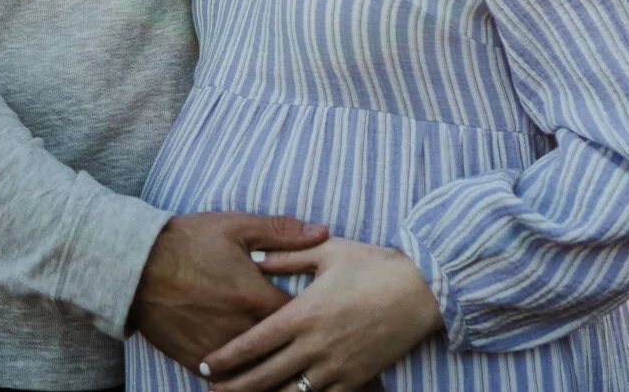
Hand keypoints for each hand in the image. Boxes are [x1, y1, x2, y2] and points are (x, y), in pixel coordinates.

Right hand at [129, 212, 330, 369]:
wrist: (135, 266)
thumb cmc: (187, 241)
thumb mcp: (236, 227)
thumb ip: (282, 232)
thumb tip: (324, 232)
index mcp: (255, 296)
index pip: (302, 318)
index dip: (315, 317)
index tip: (325, 315)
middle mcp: (240, 329)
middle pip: (282, 351)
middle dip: (298, 349)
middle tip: (315, 348)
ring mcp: (217, 349)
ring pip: (256, 372)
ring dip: (272, 370)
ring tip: (290, 372)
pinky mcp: (195, 361)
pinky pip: (226, 380)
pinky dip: (240, 379)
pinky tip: (254, 379)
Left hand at [198, 237, 441, 391]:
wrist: (423, 289)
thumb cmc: (374, 264)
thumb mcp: (329, 252)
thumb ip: (288, 255)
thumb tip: (256, 258)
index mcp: (303, 313)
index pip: (253, 342)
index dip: (226, 357)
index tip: (205, 364)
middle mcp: (315, 345)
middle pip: (263, 376)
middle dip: (234, 387)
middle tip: (212, 391)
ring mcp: (336, 367)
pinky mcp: (356, 379)